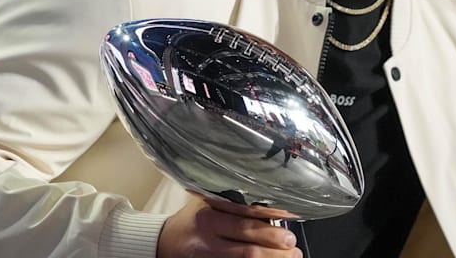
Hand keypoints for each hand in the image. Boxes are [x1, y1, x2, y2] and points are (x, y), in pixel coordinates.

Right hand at [157, 195, 301, 257]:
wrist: (163, 242)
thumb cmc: (193, 221)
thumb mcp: (209, 204)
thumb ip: (235, 206)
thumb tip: (274, 212)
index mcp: (208, 215)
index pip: (245, 219)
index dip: (270, 224)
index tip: (289, 225)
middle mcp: (206, 238)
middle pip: (248, 246)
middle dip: (275, 246)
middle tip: (292, 245)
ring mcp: (205, 257)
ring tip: (290, 257)